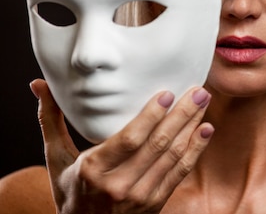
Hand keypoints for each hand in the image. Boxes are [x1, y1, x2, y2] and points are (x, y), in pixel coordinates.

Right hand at [30, 78, 213, 213]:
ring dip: (192, 126)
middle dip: (182, 114)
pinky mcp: (155, 203)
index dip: (151, 116)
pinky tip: (205, 130)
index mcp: (93, 171)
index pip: (129, 139)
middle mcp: (119, 185)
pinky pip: (180, 173)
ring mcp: (140, 197)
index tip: (168, 93)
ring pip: (173, 156)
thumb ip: (51, 120)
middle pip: (158, 144)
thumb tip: (39, 85)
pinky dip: (196, 150)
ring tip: (204, 102)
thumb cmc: (70, 190)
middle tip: (199, 90)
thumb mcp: (57, 158)